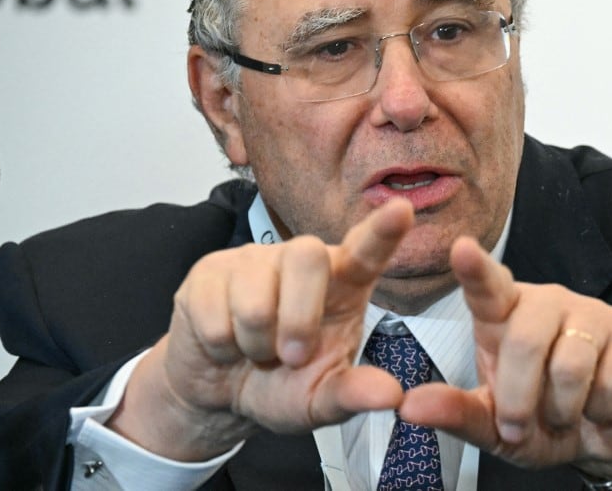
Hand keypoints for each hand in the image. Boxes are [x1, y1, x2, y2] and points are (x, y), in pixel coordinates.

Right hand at [108, 199, 414, 460]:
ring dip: (254, 343)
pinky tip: (224, 342)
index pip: (367, 250)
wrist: (219, 393)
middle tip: (291, 357)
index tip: (402, 211)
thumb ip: (353, 395)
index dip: (383, 231)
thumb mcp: (320, 402)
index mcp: (343, 283)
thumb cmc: (281, 386)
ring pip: (255, 296)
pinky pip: (214, 312)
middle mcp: (301, 260)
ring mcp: (253, 259)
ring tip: (255, 350)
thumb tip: (391, 396)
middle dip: (297, 319)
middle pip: (307, 257)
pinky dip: (221, 345)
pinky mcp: (210, 270)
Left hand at [399, 236, 611, 478]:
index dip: (475, 268)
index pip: (487, 285)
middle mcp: (546, 302)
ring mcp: (592, 312)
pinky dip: (599, 411)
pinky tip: (600, 407)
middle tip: (518, 428)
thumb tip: (407, 407)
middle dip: (518, 398)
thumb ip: (455, 413)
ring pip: (570, 364)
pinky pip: (611, 380)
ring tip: (563, 415)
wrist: (611, 432)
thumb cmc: (543, 420)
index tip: (462, 248)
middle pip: (525, 340)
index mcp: (504, 315)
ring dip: (562, 410)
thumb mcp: (494, 428)